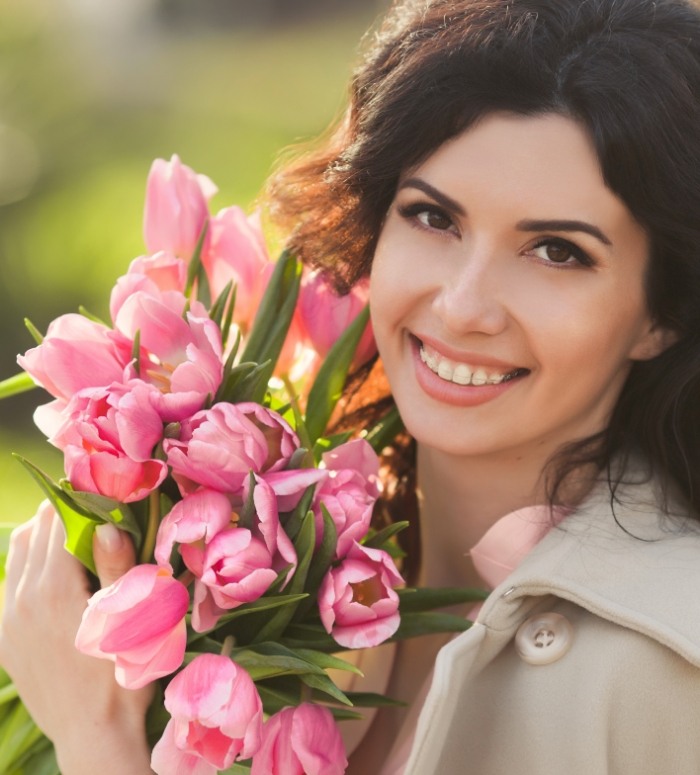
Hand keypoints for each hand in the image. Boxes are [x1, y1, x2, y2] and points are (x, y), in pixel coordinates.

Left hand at [0, 502, 153, 773]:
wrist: (93, 733)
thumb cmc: (123, 673)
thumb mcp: (131, 619)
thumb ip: (115, 567)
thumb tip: (107, 525)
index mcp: (55, 589)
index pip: (59, 521)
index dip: (82, 500)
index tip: (103, 494)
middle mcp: (22, 599)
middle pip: (34, 531)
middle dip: (62, 514)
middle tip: (93, 510)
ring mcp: (8, 619)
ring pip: (17, 554)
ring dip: (42, 536)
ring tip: (72, 535)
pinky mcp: (3, 637)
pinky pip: (8, 583)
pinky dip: (27, 565)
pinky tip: (52, 573)